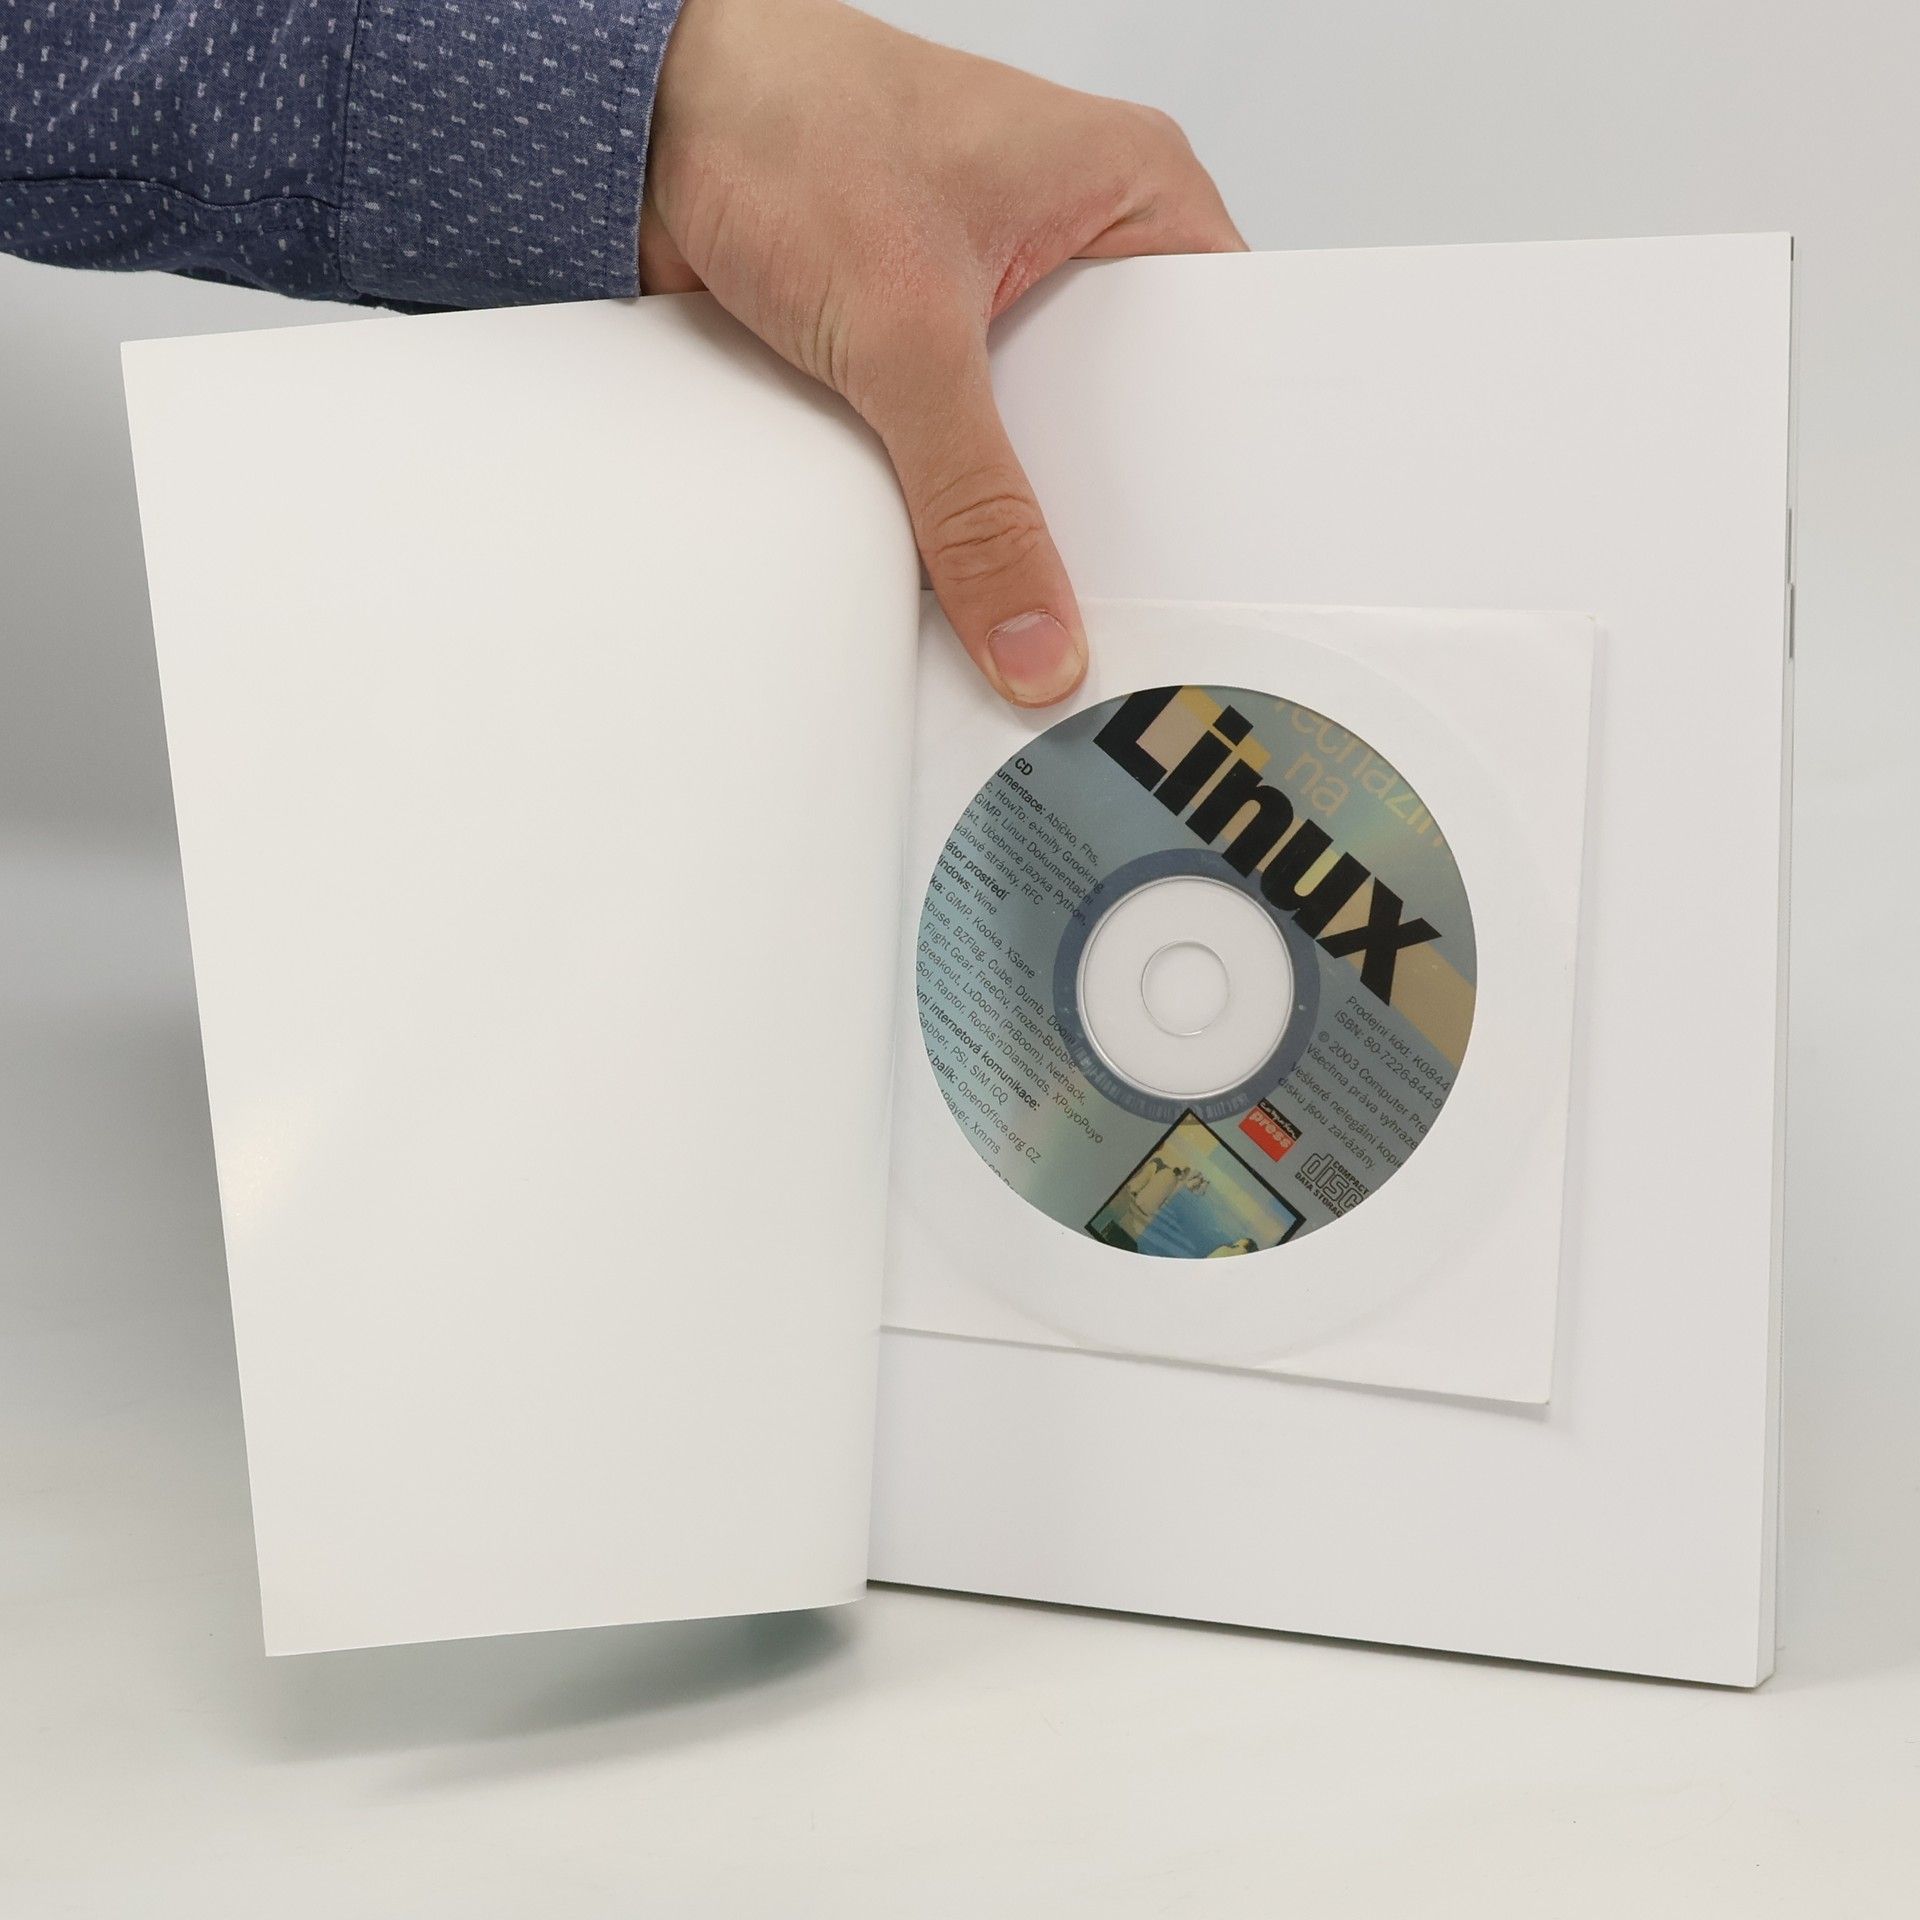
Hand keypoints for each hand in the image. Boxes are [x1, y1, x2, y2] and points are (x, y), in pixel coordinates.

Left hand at [641, 0, 1244, 705]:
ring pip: (1030, 449)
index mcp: (1130, 195)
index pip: (1216, 360)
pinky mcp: (915, 348)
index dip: (1209, 475)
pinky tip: (939, 557)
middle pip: (1121, 426)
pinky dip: (935, 502)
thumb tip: (1031, 631)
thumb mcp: (910, 333)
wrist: (636, 114)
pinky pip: (953, 455)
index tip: (1203, 575)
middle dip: (1095, 514)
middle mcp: (1071, 247)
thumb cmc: (784, 120)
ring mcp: (991, 302)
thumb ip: (975, 501)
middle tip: (1103, 611)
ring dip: (1003, 510)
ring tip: (1018, 591)